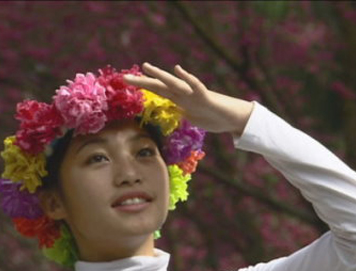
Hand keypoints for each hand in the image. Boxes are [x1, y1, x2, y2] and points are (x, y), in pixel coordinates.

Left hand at [123, 62, 253, 136]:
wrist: (231, 118)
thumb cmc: (212, 117)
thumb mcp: (191, 116)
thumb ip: (181, 111)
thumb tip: (174, 112)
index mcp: (178, 99)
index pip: (157, 90)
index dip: (142, 85)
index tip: (126, 81)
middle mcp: (183, 94)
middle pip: (159, 86)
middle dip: (142, 82)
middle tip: (124, 78)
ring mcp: (193, 94)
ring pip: (173, 83)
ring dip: (159, 75)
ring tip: (146, 67)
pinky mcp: (204, 97)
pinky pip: (195, 86)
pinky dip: (186, 77)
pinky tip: (178, 69)